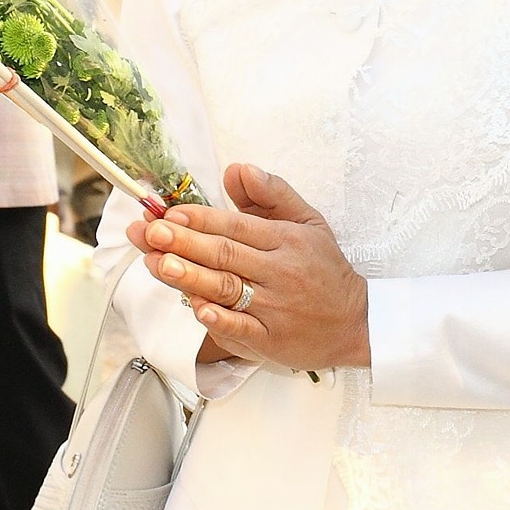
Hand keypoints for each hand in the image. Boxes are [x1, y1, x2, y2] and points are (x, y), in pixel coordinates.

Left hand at [126, 163, 368, 370]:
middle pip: (225, 255)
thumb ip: (272, 194)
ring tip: (160, 263)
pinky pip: (242, 329)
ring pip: (227, 289)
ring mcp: (275, 308)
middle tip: (152, 232)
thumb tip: (236, 169)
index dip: (201, 219)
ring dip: (191, 277)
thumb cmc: (323, 268)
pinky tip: (198, 309)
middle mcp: (279, 272)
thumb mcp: (308, 221)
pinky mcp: (271, 340)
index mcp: (286, 240)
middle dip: (185, 243)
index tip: (170, 213)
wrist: (357, 323)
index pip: (236, 226)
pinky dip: (220, 319)